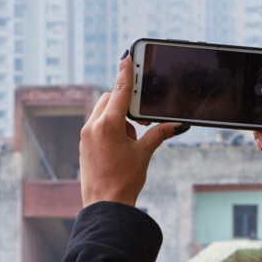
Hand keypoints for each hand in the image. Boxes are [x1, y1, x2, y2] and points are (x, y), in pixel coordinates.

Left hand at [80, 53, 185, 205]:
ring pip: (103, 110)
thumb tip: (177, 124)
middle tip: (141, 122)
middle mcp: (93, 126)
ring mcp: (86, 135)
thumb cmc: (124, 181)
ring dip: (119, 116)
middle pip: (111, 98)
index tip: (126, 56)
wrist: (105, 205)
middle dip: (126, 104)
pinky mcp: (84, 143)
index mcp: (108, 125)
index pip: (120, 90)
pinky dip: (111, 126)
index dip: (125, 72)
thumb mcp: (144, 154)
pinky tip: (122, 144)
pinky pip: (98, 123)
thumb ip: (158, 133)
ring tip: (131, 139)